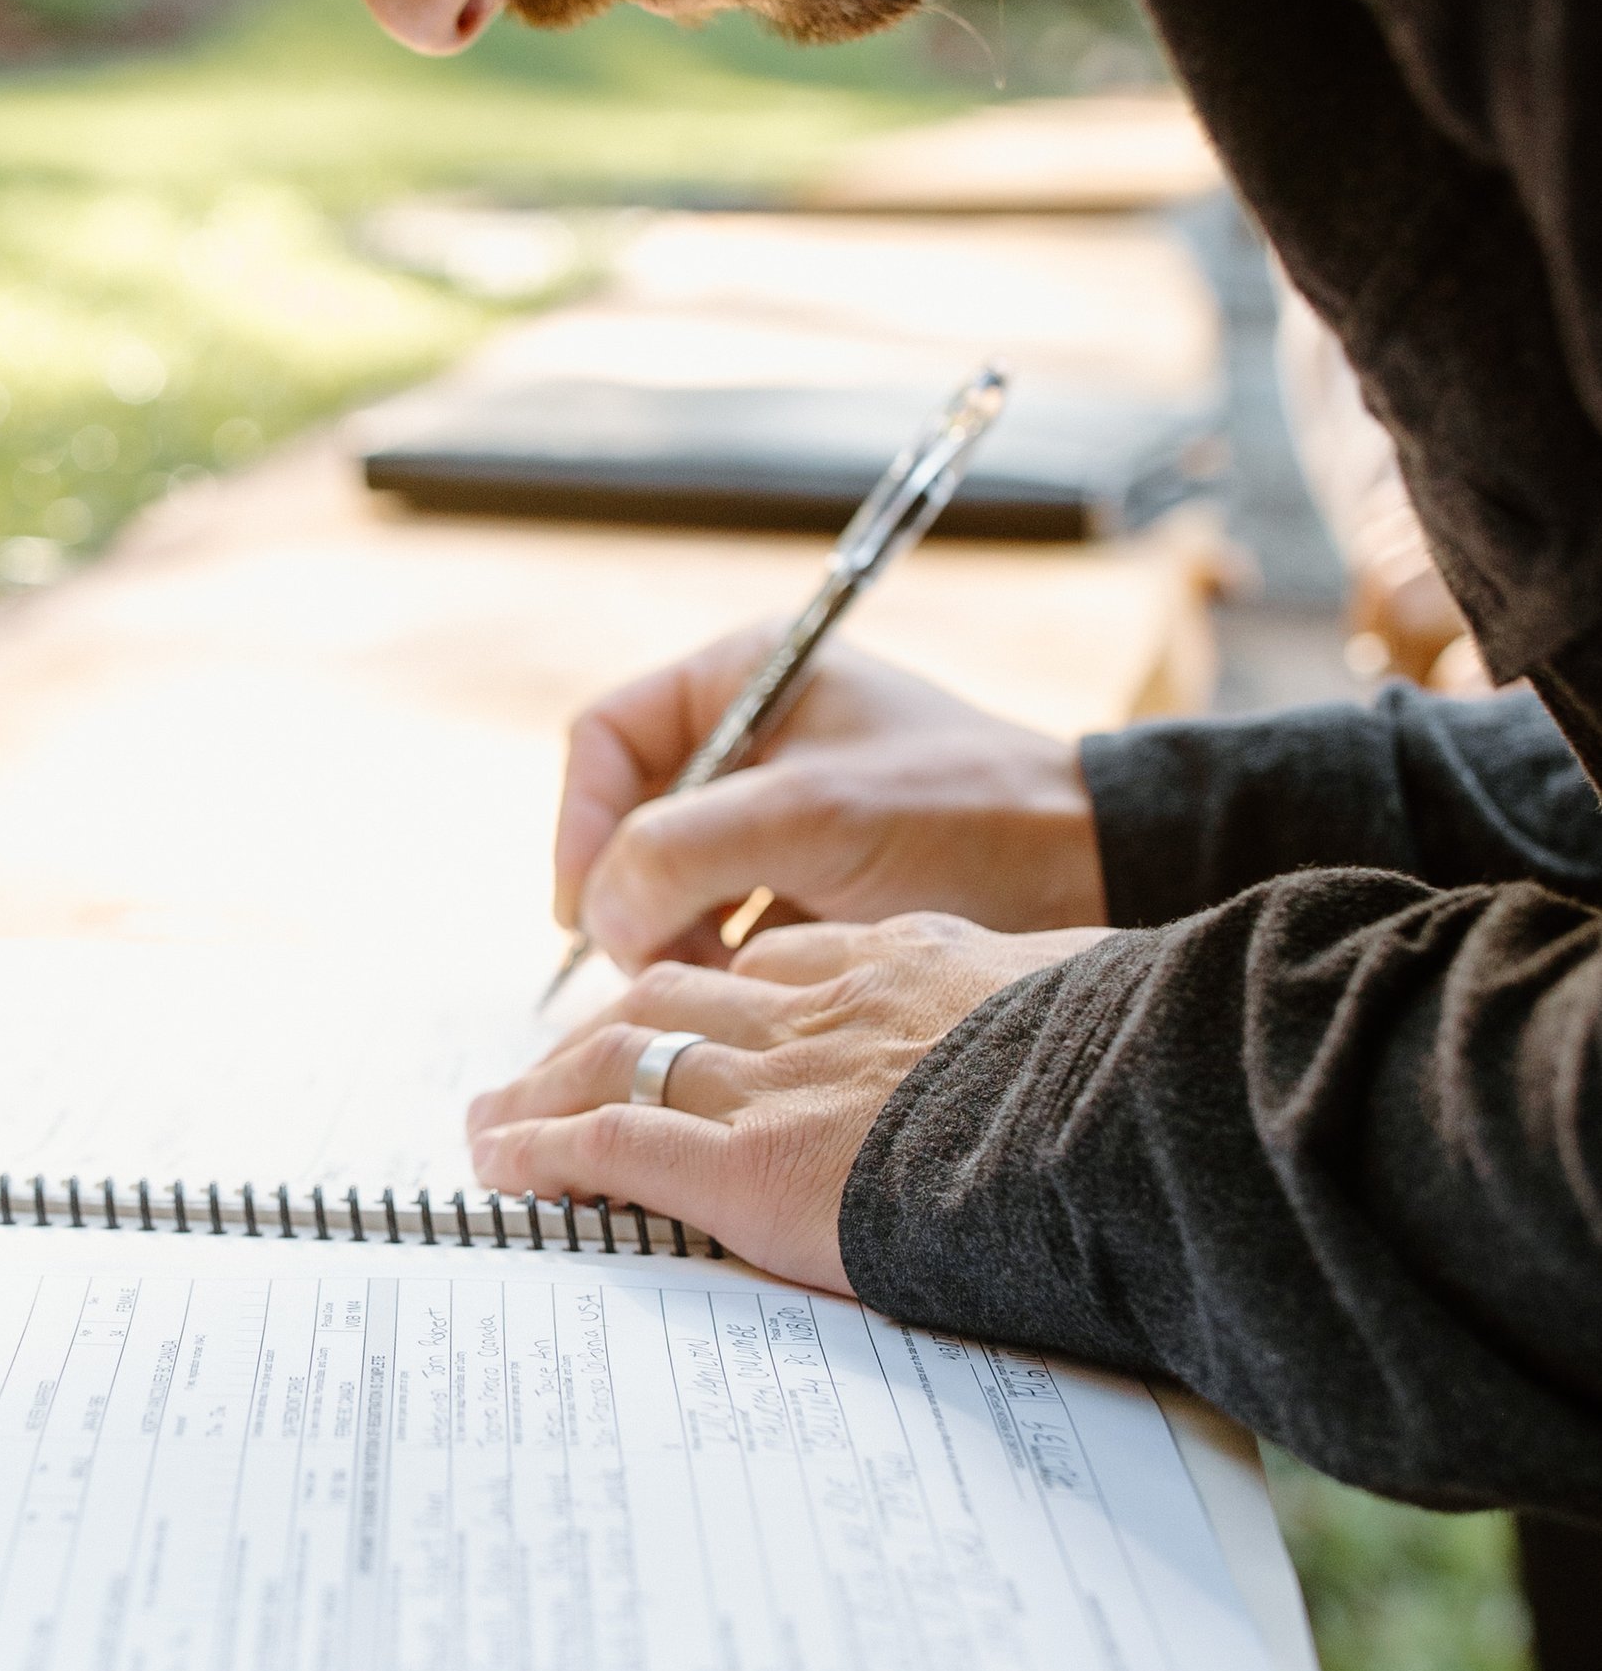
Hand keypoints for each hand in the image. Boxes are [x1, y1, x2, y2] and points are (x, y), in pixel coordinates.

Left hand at [469, 916, 1104, 1289]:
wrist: (1126, 1106)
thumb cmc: (1138, 1069)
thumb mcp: (1091, 1005)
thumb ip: (1056, 1011)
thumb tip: (1099, 1026)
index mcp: (901, 967)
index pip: (770, 974)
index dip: (710, 1002)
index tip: (682, 1024)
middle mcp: (816, 1009)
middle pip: (670, 1001)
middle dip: (598, 1036)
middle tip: (546, 1070)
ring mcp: (773, 1082)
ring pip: (618, 1060)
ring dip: (542, 1092)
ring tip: (491, 1123)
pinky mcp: (746, 1164)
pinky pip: (612, 1147)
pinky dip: (545, 1153)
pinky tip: (501, 1168)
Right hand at [555, 637, 1104, 973]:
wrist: (1092, 869)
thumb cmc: (964, 814)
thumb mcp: (810, 819)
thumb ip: (682, 852)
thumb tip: (594, 914)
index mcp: (744, 675)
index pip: (606, 739)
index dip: (579, 822)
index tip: (584, 910)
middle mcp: (751, 736)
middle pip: (629, 817)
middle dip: (629, 893)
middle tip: (647, 964)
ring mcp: (779, 808)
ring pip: (671, 878)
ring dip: (670, 935)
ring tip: (702, 987)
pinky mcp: (809, 874)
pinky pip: (723, 916)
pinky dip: (717, 958)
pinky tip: (744, 995)